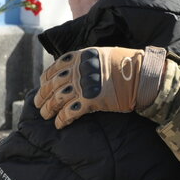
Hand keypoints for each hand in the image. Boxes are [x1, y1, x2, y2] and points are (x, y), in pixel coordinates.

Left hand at [34, 46, 165, 128]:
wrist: (142, 75)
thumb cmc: (127, 65)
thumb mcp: (103, 55)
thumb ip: (87, 62)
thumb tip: (76, 70)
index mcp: (81, 56)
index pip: (56, 67)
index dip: (46, 77)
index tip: (42, 84)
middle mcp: (79, 70)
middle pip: (53, 84)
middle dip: (42, 95)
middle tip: (38, 104)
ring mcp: (84, 85)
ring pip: (57, 99)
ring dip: (49, 109)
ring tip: (45, 115)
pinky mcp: (91, 101)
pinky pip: (70, 112)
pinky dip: (62, 119)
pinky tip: (60, 125)